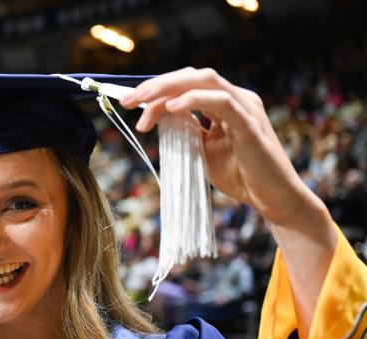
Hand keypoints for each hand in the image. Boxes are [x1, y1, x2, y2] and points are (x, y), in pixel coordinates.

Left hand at [120, 67, 335, 328]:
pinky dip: (194, 100)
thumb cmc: (240, 176)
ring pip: (204, 81)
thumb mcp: (202, 151)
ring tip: (143, 103)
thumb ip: (185, 132)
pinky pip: (221, 101)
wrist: (272, 199)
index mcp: (225, 103)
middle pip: (191, 77)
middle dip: (157, 85)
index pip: (186, 85)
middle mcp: (236, 98)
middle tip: (128, 100)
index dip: (157, 90)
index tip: (130, 103)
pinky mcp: (250, 124)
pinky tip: (172, 108)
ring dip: (169, 89)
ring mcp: (245, 107)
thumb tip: (157, 118)